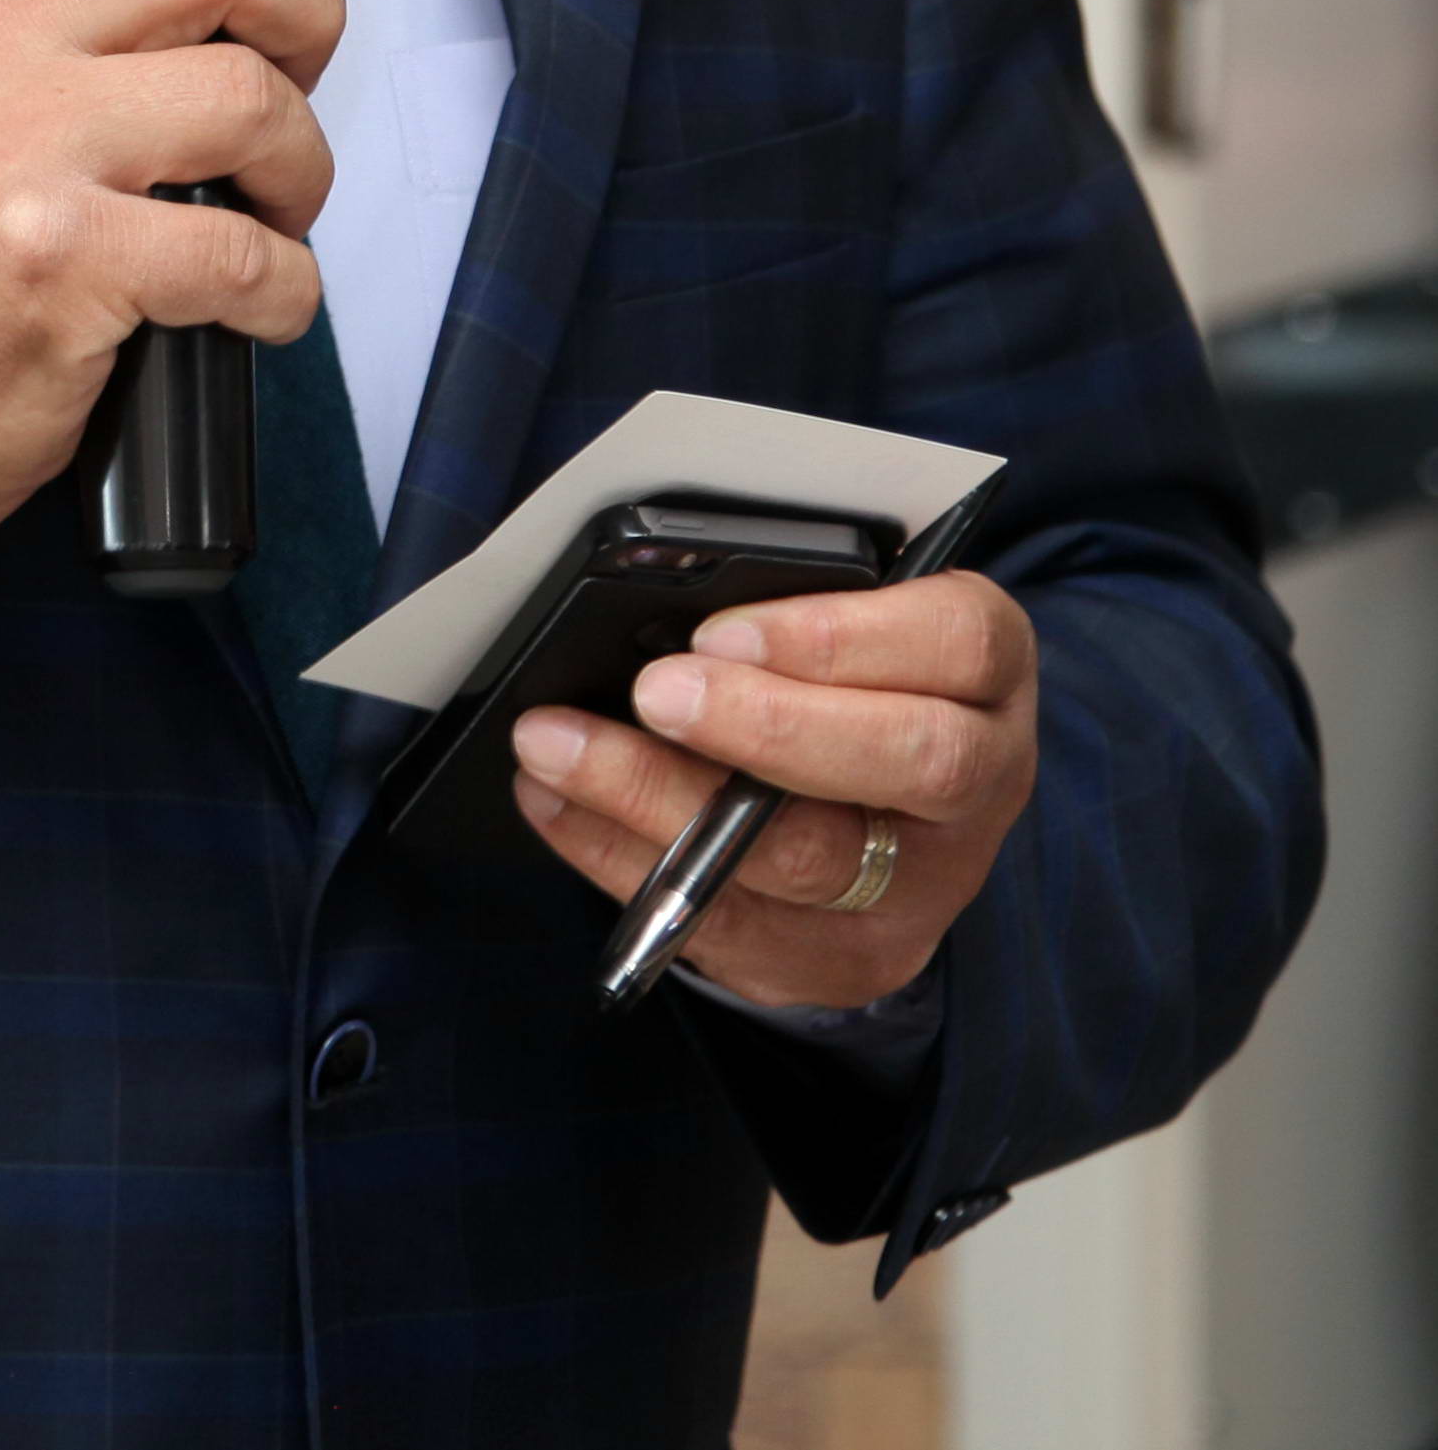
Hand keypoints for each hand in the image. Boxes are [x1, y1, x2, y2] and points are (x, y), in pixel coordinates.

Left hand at [507, 573, 1039, 1010]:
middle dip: (764, 726)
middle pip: (905, 760)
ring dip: (657, 798)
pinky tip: (554, 802)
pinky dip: (621, 858)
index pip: (957, 643)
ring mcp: (917, 891)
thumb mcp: (854, 608)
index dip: (837, 637)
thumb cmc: (849, 670)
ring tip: (554, 744)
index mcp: (988, 673)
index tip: (719, 633)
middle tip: (652, 692)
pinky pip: (730, 924)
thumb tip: (667, 581)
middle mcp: (979, 788)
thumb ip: (796, 591)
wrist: (888, 812)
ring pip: (802, 860)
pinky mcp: (842, 960)